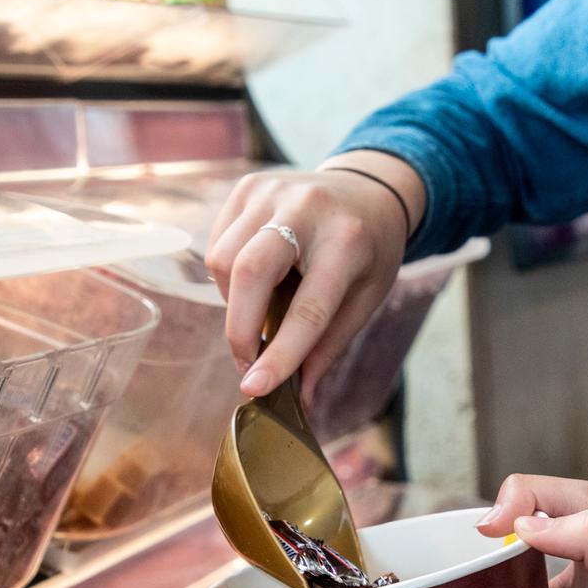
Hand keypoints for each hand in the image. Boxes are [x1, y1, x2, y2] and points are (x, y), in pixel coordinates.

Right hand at [206, 153, 420, 395]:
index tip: (255, 388)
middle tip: (247, 363)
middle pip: (249, 272)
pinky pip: (218, 244)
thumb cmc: (369, 251)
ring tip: (261, 311)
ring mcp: (272, 192)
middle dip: (239, 329)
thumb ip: (329, 347)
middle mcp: (306, 208)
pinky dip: (229, 277)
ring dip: (234, 303)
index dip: (281, 353)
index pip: (308, 309)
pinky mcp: (247, 187)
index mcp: (347, 241)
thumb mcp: (366, 298)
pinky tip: (256, 280)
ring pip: (223, 260)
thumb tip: (301, 399)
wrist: (369, 188)